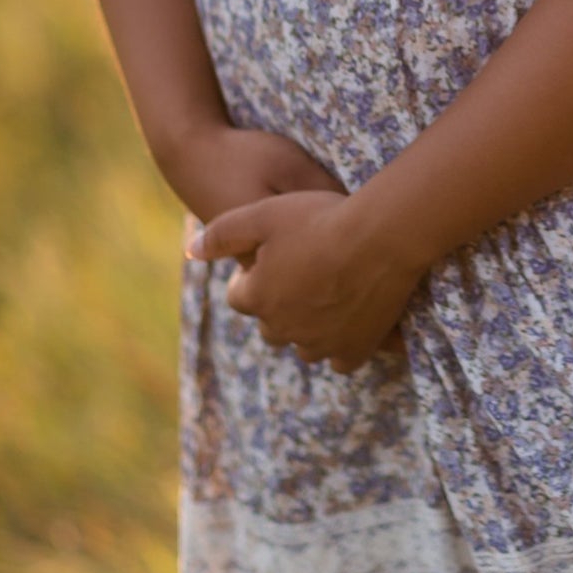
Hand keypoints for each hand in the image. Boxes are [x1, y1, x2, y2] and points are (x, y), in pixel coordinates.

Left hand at [166, 124, 406, 358]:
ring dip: (308, 326)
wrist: (382, 236)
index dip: (253, 276)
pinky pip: (339, 359)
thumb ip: (223, 233)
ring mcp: (319, 343)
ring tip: (329, 294)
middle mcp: (283, 327)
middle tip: (303, 272)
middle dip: (278, 304)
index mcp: (258, 297)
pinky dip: (341, 345)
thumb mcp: (264, 213)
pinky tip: (352, 321)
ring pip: (303, 344)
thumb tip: (191, 251)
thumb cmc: (322, 219)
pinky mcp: (353, 350)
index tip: (271, 258)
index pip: (240, 296)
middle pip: (270, 325)